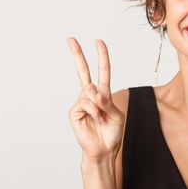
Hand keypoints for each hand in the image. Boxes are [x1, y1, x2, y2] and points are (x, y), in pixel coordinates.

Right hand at [67, 37, 124, 159]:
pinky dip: (94, 111)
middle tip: (71, 39)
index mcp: (103, 93)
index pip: (102, 71)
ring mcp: (81, 102)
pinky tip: (94, 120)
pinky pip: (86, 103)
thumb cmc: (112, 132)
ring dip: (100, 107)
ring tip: (101, 119)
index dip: (102, 56)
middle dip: (77, 54)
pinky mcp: (74, 111)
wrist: (104, 149)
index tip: (99, 42)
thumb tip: (94, 94)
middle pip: (83, 71)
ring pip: (91, 93)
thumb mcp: (116, 114)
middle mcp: (90, 95)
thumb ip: (107, 101)